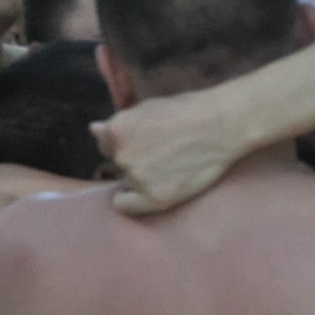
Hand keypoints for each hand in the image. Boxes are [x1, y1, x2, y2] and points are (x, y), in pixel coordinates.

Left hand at [91, 91, 238, 213]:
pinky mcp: (154, 198)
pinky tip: (155, 189)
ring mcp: (137, 178)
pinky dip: (136, 201)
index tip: (147, 145)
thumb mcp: (149, 108)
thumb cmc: (188, 111)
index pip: (106, 146)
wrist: (221, 125)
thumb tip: (93, 129)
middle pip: (117, 165)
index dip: (126, 145)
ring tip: (169, 167)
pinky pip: (127, 206)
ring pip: (125, 184)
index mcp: (117, 129)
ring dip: (140, 179)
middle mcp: (122, 154)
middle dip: (133, 161)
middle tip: (161, 155)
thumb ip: (120, 123)